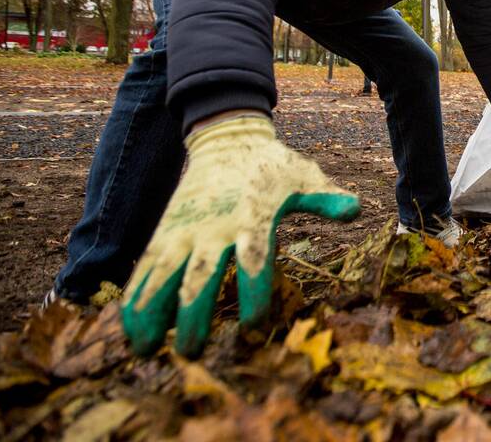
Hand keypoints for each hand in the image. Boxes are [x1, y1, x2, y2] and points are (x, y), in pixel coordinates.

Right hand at [121, 115, 359, 357]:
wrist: (228, 138)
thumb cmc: (274, 167)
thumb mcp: (304, 177)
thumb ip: (326, 198)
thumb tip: (357, 210)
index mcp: (252, 216)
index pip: (253, 258)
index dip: (254, 291)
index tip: (255, 327)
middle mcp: (215, 226)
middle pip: (201, 273)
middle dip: (195, 313)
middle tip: (194, 352)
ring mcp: (186, 229)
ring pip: (165, 273)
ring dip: (154, 311)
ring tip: (148, 350)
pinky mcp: (167, 230)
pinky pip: (148, 266)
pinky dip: (138, 296)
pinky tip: (133, 332)